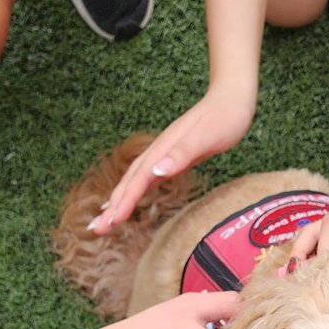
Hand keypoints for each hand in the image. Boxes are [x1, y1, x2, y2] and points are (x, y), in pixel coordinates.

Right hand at [94, 92, 255, 232]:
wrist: (231, 98)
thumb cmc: (223, 118)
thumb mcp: (205, 137)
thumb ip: (182, 154)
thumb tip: (157, 170)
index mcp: (163, 149)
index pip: (138, 181)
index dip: (123, 202)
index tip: (110, 221)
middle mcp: (158, 152)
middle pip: (129, 183)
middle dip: (112, 207)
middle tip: (96, 229)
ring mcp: (163, 155)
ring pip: (134, 181)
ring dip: (118, 201)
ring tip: (104, 220)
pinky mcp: (171, 158)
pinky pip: (145, 179)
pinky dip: (132, 192)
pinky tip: (126, 201)